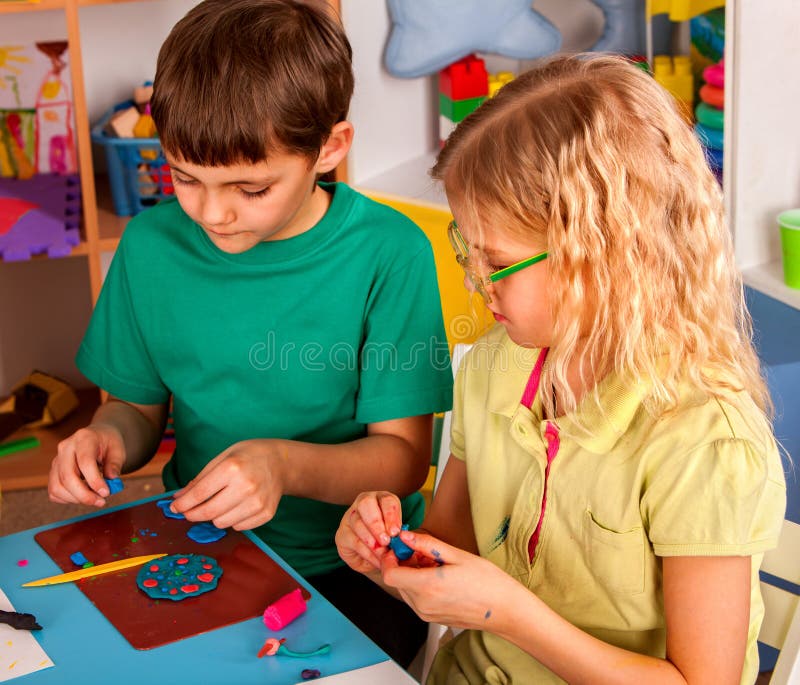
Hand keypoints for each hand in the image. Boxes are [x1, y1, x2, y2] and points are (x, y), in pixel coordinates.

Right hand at [48, 423, 125, 506]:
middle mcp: (65, 448)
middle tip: (101, 501)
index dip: (94, 480)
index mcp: (84, 438)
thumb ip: (115, 464)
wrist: (98, 437)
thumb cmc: (108, 444)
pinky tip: (83, 496)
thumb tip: (112, 479)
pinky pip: (54, 491)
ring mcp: (56, 460)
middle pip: (67, 476)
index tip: (106, 493)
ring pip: (57, 486)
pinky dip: (68, 499)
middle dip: (84, 494)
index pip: (85, 462)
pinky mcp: (53, 472)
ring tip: (94, 499)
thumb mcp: (118, 450)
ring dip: (76, 499)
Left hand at [170, 439, 284, 529]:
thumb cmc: (248, 456)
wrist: (281, 462)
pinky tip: (237, 506)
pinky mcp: (266, 513)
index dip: (183, 504)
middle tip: (188, 512)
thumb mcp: (223, 457)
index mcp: (232, 468)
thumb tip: (179, 499)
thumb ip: (200, 479)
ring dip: (214, 517)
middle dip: (193, 514)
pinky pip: (238, 527)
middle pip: (209, 513)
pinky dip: (232, 520)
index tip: (174, 508)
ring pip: (222, 523)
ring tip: (220, 503)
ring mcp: (258, 502)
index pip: (200, 493)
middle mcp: (246, 486)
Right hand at [335, 491, 404, 573]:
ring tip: (382, 553)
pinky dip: (367, 552)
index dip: (391, 515)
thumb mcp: (396, 536)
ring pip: (358, 523)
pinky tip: (376, 560)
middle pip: (366, 504)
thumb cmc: (388, 542)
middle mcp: (364, 503)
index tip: (396, 532)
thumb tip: (399, 540)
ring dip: (372, 541)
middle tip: (386, 541)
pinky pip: (353, 541)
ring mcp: (350, 516)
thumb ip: (397, 534)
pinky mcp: (342, 534)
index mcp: (381, 499)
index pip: (386, 500)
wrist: (373, 558)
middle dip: (376, 523)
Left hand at [381, 530, 522, 631]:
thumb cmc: (487, 581)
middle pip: (396, 580)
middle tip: (424, 551)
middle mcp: (422, 604)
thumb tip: (404, 536)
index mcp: (427, 587)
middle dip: (404, 563)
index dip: (390, 558)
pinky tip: (439, 576)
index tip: (401, 546)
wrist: (505, 610)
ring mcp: (426, 614)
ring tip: (436, 564)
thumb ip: (426, 544)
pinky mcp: (431, 619)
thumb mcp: (457, 555)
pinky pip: (415, 598)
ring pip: (405, 589)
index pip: (389, 574)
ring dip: (412, 574)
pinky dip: (420, 585)